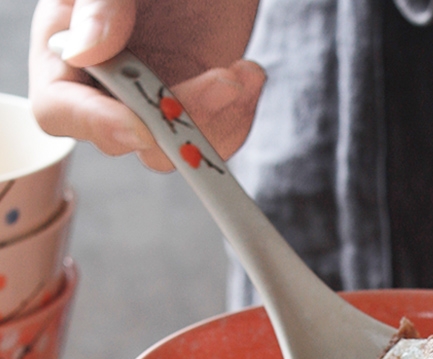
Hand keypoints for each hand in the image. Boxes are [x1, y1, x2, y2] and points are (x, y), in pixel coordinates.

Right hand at [29, 0, 264, 170]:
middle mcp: (105, 81)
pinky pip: (211, 140)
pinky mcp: (196, 103)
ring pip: (174, 149)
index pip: (59, 109)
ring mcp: (153, 96)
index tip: (141, 123)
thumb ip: (100, 2)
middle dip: (176, 121)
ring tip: (242, 74)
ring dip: (215, 123)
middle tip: (221, 82)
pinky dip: (237, 119)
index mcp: (66, 43)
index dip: (96, 124)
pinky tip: (250, 76)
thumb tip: (84, 51)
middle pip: (127, 139)